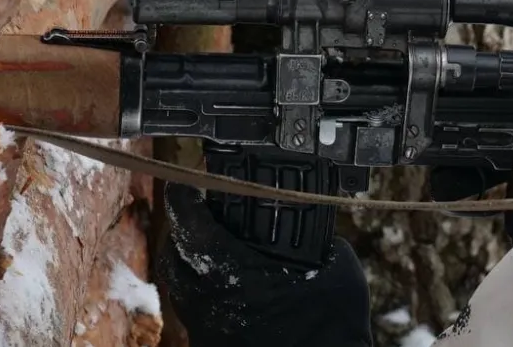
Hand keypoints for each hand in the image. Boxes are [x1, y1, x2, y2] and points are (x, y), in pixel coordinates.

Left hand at [156, 182, 372, 346]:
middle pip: (173, 254)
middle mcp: (208, 300)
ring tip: (210, 243)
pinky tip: (227, 283)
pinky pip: (193, 308)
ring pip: (179, 283)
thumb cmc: (331, 328)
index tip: (185, 182)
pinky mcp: (210, 344)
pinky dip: (202, 288)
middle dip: (181, 228)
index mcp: (232, 274)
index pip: (191, 225)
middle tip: (199, 210)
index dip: (185, 197)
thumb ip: (320, 244)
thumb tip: (315, 233)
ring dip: (188, 259)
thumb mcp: (339, 271)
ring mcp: (206, 326)